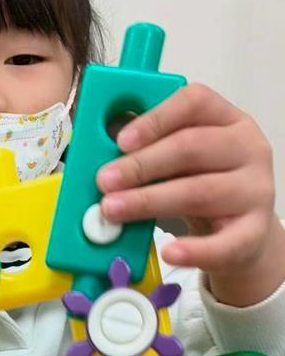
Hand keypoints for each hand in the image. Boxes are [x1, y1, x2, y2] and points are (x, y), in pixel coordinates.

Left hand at [96, 83, 283, 301]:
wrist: (243, 232)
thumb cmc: (204, 186)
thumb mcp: (181, 159)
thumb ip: (150, 147)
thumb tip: (98, 142)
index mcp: (228, 120)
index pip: (195, 103)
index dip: (155, 119)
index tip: (120, 141)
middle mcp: (248, 149)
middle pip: (191, 148)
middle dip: (141, 165)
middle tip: (104, 181)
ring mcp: (255, 191)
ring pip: (199, 192)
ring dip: (149, 201)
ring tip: (113, 211)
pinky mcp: (254, 232)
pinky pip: (223, 243)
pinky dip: (193, 250)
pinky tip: (168, 252)